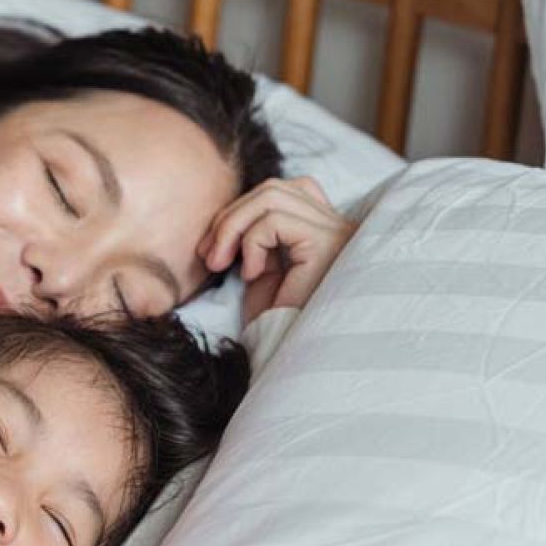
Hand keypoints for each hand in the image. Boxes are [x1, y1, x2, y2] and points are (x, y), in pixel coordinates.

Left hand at [197, 176, 357, 324]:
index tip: (212, 251)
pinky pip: (275, 221)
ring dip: (233, 227)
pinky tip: (253, 276)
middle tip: (208, 257)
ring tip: (221, 264)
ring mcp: (336, 232)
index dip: (239, 212)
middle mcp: (337, 225)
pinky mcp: (326, 243)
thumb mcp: (261, 272)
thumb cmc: (276, 323)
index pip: (281, 192)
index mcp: (323, 230)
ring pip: (272, 196)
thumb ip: (254, 238)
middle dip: (229, 217)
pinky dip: (252, 244)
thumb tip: (226, 215)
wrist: (294, 357)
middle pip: (273, 189)